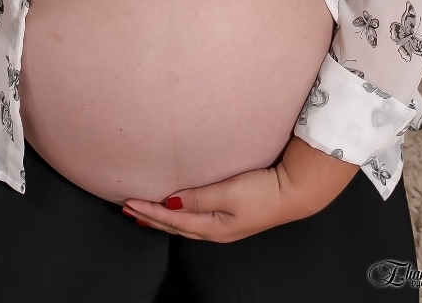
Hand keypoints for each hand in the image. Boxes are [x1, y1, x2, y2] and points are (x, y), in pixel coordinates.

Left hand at [121, 137, 358, 241]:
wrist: (294, 192)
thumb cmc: (263, 190)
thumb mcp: (227, 192)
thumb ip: (198, 196)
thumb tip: (169, 201)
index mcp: (212, 227)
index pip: (172, 219)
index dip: (149, 211)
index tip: (129, 201)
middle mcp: (215, 230)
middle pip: (174, 226)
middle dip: (150, 218)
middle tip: (127, 208)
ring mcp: (224, 225)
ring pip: (184, 224)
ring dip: (162, 219)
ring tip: (145, 213)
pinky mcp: (231, 217)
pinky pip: (196, 219)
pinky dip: (179, 216)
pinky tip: (177, 210)